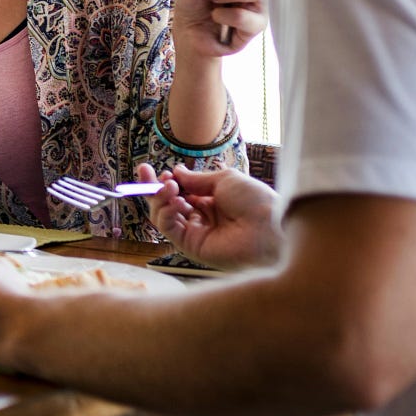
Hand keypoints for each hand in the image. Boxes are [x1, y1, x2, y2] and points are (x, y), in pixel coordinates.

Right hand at [136, 161, 281, 268]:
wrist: (269, 227)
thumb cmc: (254, 202)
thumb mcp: (224, 180)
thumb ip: (196, 179)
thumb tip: (176, 172)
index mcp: (211, 202)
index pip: (180, 191)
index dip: (165, 181)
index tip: (153, 169)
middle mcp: (201, 218)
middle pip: (167, 204)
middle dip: (154, 188)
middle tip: (146, 172)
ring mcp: (196, 233)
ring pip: (164, 216)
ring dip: (161, 198)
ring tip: (169, 186)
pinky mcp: (192, 247)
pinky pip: (169, 230)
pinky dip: (165, 214)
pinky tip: (173, 202)